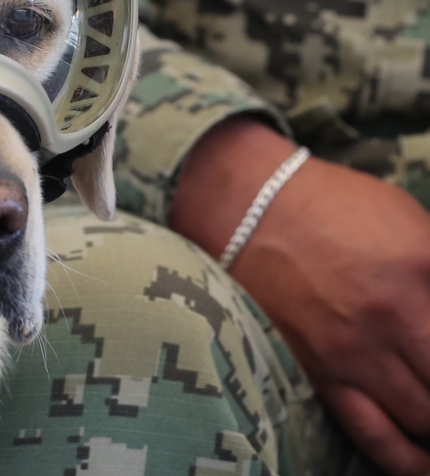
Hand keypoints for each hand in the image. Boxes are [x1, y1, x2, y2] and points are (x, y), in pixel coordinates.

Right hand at [172, 117, 429, 475]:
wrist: (243, 208)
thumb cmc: (325, 205)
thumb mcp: (406, 219)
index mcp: (424, 272)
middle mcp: (395, 320)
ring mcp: (354, 353)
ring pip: (425, 420)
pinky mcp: (320, 374)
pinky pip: (375, 435)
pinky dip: (406, 457)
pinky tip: (420, 462)